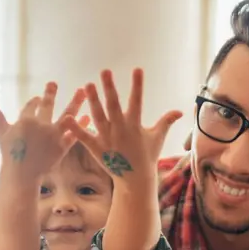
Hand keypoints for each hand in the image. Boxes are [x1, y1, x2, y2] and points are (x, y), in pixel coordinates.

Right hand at [0, 82, 87, 182]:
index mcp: (26, 121)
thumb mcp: (2, 133)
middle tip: (55, 83)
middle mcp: (41, 126)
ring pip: (66, 116)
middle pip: (48, 105)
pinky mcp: (62, 147)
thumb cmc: (11, 155)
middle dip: (51, 93)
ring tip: (83, 91)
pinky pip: (73, 134)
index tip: (39, 97)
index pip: (31, 106)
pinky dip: (81, 126)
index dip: (35, 101)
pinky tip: (87, 117)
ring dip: (75, 103)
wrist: (23, 175)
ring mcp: (53, 136)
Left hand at [62, 68, 181, 182]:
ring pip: (98, 116)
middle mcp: (120, 130)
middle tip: (105, 71)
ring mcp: (107, 139)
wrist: (135, 180)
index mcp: (135, 126)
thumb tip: (180, 111)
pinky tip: (67, 117)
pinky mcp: (97, 148)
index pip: (137, 102)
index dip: (137, 86)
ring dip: (93, 101)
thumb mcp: (157, 138)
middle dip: (110, 88)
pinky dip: (76, 128)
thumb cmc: (147, 157)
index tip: (137, 69)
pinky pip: (84, 137)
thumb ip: (166, 121)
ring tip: (88, 85)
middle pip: (114, 106)